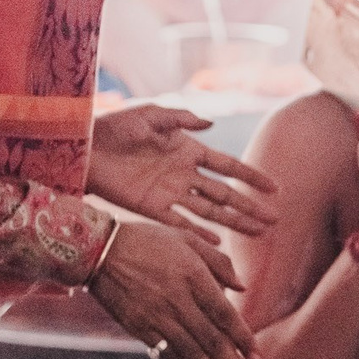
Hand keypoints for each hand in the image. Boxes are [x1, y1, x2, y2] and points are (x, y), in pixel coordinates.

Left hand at [88, 105, 278, 241]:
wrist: (83, 147)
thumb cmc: (115, 126)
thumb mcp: (150, 115)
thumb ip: (180, 118)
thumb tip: (211, 124)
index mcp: (188, 150)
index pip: (227, 166)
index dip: (251, 177)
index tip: (274, 189)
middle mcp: (184, 174)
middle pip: (225, 194)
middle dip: (250, 207)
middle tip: (274, 220)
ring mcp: (170, 192)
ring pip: (210, 210)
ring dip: (234, 222)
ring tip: (258, 234)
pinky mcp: (152, 207)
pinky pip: (181, 223)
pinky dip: (199, 233)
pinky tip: (218, 243)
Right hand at [88, 216, 260, 358]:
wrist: (96, 249)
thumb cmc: (146, 241)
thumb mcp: (186, 238)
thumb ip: (219, 262)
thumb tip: (243, 287)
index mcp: (192, 276)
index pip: (225, 314)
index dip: (243, 339)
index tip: (259, 358)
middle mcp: (176, 300)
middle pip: (212, 341)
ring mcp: (156, 316)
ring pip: (191, 353)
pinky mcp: (138, 328)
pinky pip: (167, 353)